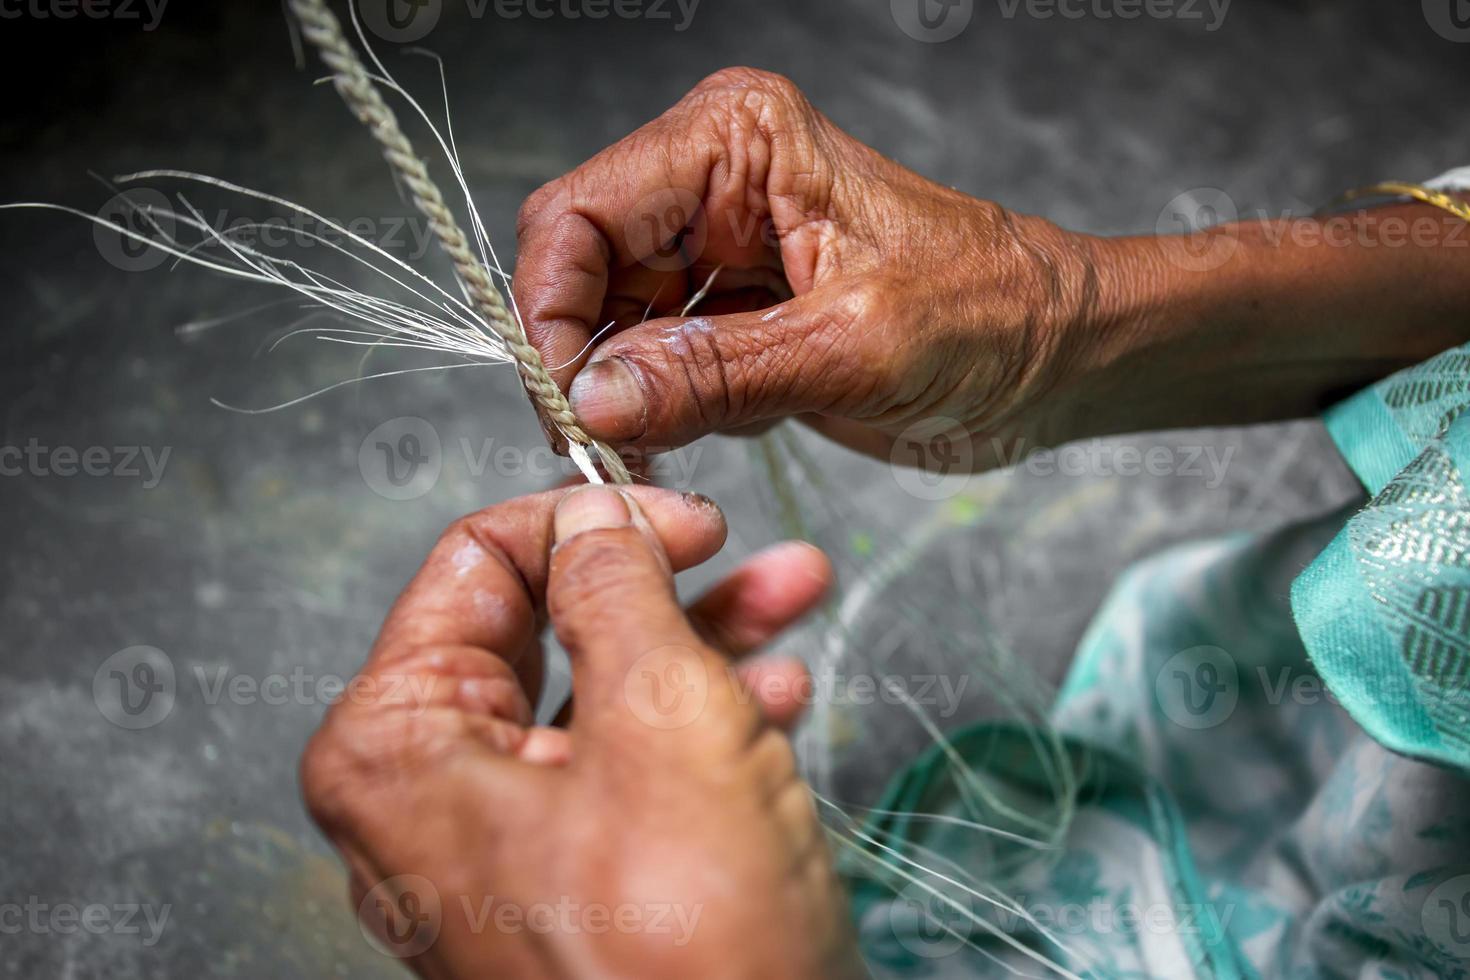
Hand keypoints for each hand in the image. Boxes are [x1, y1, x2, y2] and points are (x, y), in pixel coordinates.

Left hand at [300, 485, 863, 978]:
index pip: (472, 565)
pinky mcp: (575, 883)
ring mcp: (504, 845)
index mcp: (398, 746)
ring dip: (702, 637)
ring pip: (600, 693)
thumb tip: (597, 515)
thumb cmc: (682, 948)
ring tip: (792, 594)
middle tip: (739, 542)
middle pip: (545, 629)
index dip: (582, 517)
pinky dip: (702, 719)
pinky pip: (626, 768)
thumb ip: (619, 587)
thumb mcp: (661, 715)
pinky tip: (778, 691)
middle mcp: (430, 795)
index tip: (674, 509)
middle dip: (661, 579)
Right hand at [515, 69, 1469, 470]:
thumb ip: (714, 374)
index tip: (565, 403)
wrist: (1057, 355)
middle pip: (582, 272)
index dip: (552, 308)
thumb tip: (593, 399)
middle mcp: (711, 183)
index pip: (581, 212)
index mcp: (737, 142)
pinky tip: (705, 436)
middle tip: (602, 451)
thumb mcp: (852, 348)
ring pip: (609, 328)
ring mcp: (716, 251)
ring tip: (665, 451)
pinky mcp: (731, 314)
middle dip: (584, 365)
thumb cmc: (993, 315)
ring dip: (622, 400)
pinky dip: (659, 415)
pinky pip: (653, 367)